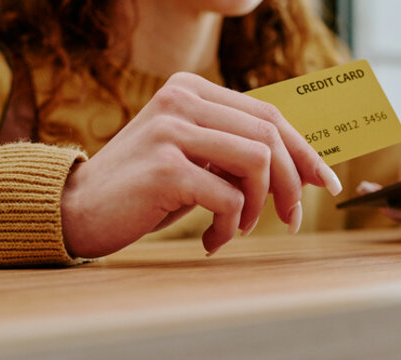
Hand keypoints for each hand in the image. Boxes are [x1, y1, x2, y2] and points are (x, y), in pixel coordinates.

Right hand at [60, 72, 341, 257]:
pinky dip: (231, 226)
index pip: (269, 114)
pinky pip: (229, 197)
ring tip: (238, 228)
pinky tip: (212, 240)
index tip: (324, 183)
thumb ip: (236, 152)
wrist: (76, 209)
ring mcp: (173, 131)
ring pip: (259, 160)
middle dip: (291, 183)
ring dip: (259, 206)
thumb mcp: (193, 158)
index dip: (304, 150)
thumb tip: (305, 170)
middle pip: (271, 135)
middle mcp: (182, 100)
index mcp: (191, 90)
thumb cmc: (143, 189)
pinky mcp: (166, 167)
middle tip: (289, 220)